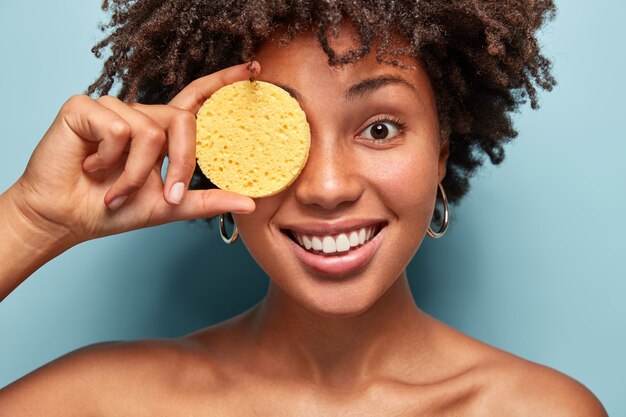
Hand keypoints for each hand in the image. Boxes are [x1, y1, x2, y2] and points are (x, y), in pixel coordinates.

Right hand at [9, 62, 257, 246]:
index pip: (197, 100)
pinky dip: (109, 159)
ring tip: (115, 191)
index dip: (224, 82)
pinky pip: (117, 128)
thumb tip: (250, 202)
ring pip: (149, 131)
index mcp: (162, 133)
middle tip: (168, 195)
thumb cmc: (113, 208)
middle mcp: (141, 115)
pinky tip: (91, 167)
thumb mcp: (168, 207)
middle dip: (181, 162)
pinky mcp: (85, 106)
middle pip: (182, 119)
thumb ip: (207, 201)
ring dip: (135, 174)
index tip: (253, 69)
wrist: (68, 219)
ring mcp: (113, 108)